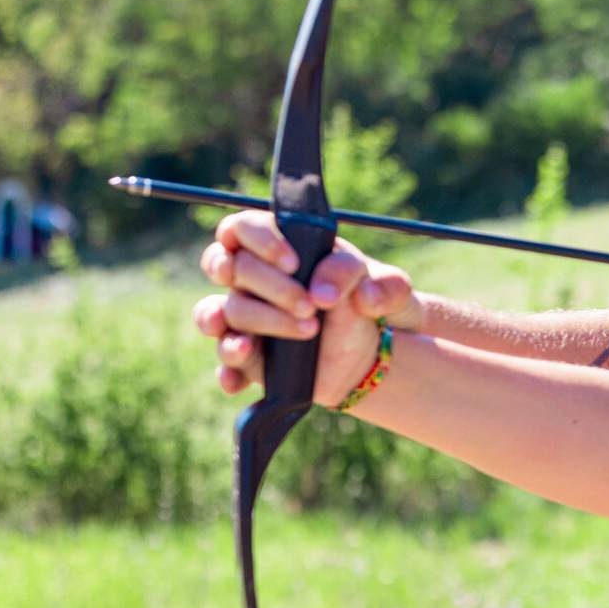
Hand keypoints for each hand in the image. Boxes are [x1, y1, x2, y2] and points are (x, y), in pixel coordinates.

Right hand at [192, 209, 416, 397]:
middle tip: (311, 307)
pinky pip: (224, 363)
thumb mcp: (389, 289)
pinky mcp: (247, 357)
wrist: (372, 351)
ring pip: (219, 312)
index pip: (241, 227)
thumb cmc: (371, 302)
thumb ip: (380, 282)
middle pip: (228, 266)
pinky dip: (229, 370)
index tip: (294, 263)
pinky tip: (242, 379)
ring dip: (260, 320)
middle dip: (270, 286)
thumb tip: (329, 295)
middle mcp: (251, 280)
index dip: (259, 240)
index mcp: (280, 247)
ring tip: (304, 331)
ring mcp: (244, 318)